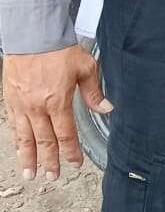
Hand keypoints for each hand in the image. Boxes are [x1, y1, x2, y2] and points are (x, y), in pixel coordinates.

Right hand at [2, 45, 112, 180]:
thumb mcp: (85, 68)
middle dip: (49, 161)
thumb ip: (94, 92)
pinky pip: (13, 125)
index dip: (71, 151)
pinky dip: (16, 140)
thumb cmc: (59, 49)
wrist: (33, 35)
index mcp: (58, 101)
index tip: (75, 164)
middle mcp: (37, 107)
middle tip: (52, 176)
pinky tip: (18, 148)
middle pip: (44, 141)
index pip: (66, 134)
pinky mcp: (10, 100)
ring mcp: (21, 105)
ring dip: (28, 157)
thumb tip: (106, 109)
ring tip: (29, 174)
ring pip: (24, 138)